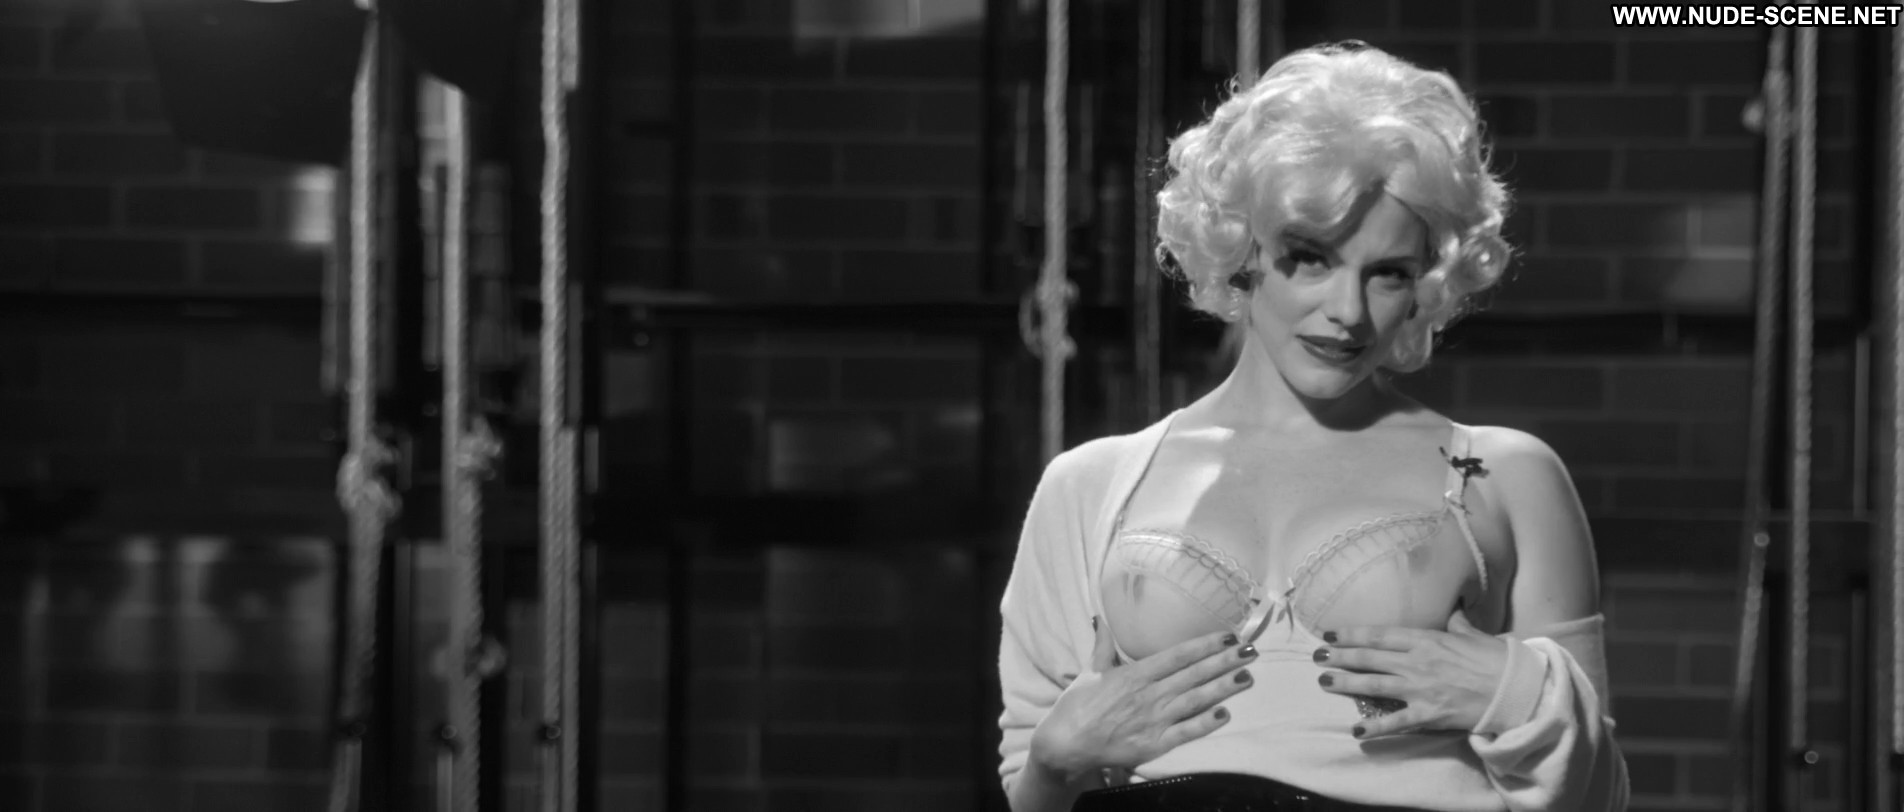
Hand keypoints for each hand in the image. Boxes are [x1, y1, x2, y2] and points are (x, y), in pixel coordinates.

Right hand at [1029, 619, 1257, 780]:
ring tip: (1247, 677)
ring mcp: (1153, 720)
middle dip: (1225, 662)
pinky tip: (1224, 714)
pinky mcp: (1154, 744)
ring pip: (1195, 700)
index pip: (1178, 655)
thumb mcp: (1091, 671)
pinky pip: (1185, 732)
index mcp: (1135, 674)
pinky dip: (1205, 723)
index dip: (1205, 645)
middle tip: (1252, 651)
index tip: (1229, 636)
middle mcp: (1149, 694)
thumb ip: (1103, 646)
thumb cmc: (1077, 706)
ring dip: (1223, 688)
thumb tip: (1102, 619)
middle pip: (1194, 674)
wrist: (1065, 744)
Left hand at [1313, 611, 1509, 737]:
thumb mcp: (1473, 634)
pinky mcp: (1429, 715)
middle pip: (1369, 657)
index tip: (1331, 634)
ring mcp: (1421, 689)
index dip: (1352, 634)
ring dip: (1346, 683)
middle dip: (1340, 657)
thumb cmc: (1497, 660)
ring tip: (1323, 681)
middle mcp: (1417, 662)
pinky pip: (1396, 722)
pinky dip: (1375, 727)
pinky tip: (1356, 730)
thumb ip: (1457, 623)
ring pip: (1374, 684)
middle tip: (1317, 657)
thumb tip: (1454, 610)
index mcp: (1427, 639)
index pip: (1380, 635)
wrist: (1517, 689)